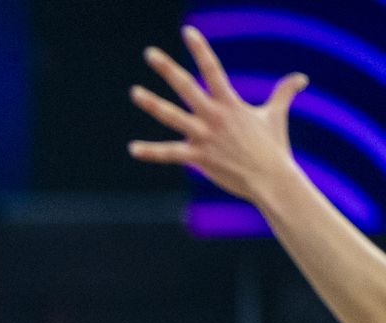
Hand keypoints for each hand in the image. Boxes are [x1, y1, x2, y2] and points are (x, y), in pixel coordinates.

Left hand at [129, 26, 307, 205]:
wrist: (272, 179)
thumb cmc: (273, 147)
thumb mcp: (277, 115)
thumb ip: (284, 93)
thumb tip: (302, 78)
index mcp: (230, 103)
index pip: (213, 69)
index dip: (200, 49)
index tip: (186, 32)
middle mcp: (215, 115)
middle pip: (187, 87)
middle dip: (167, 69)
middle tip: (149, 53)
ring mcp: (205, 136)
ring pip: (173, 116)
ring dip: (152, 104)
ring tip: (134, 92)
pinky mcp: (199, 157)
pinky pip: (170, 154)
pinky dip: (151, 152)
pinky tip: (132, 148)